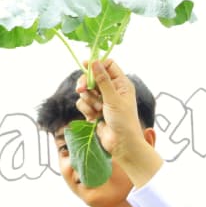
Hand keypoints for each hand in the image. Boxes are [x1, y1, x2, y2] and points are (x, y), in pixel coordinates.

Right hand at [74, 60, 161, 187]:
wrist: (121, 144)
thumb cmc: (123, 121)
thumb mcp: (113, 98)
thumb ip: (103, 80)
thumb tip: (94, 62)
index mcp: (121, 84)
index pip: (108, 65)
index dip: (97, 64)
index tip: (85, 65)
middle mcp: (112, 90)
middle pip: (93, 77)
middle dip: (86, 84)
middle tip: (81, 89)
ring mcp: (102, 101)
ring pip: (86, 91)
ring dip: (89, 101)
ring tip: (99, 110)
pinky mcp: (94, 111)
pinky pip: (83, 103)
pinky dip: (87, 110)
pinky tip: (95, 118)